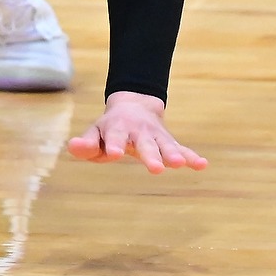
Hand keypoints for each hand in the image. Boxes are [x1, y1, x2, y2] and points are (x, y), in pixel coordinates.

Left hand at [68, 91, 207, 172]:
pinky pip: (182, 149)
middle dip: (151, 156)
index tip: (115, 153)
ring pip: (165, 145)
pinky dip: (192, 157)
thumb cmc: (109, 129)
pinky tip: (202, 165)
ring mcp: (156, 136)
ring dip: (173, 154)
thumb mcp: (95, 134)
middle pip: (145, 144)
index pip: (115, 138)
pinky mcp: (169, 142)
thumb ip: (85, 144)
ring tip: (179, 164)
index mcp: (117, 128)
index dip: (115, 145)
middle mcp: (139, 131)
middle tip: (156, 169)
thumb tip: (73, 147)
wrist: (134, 106)